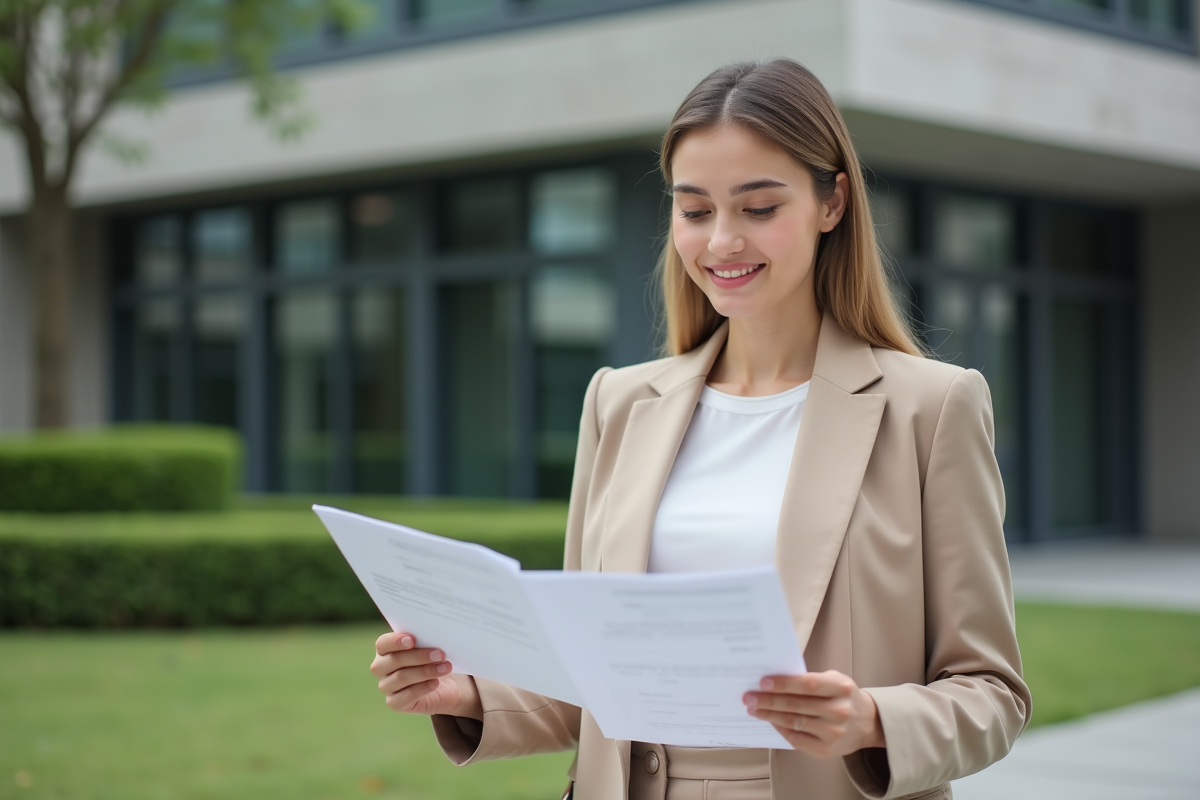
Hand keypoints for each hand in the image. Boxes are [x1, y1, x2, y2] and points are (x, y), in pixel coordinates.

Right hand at [370, 631, 482, 719]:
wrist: (446, 684)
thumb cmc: (434, 659)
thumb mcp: (430, 646)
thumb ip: (425, 639)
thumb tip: (433, 634)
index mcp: (385, 649)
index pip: (383, 643)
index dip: (395, 641)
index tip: (412, 640)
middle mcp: (381, 668)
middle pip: (394, 660)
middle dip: (418, 656)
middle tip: (440, 654)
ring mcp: (386, 686)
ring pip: (401, 677)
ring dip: (426, 671)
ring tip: (445, 667)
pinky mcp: (394, 703)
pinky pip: (405, 696)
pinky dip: (422, 688)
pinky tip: (435, 683)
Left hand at [743, 670, 884, 756]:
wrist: (867, 723)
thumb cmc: (843, 696)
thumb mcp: (834, 680)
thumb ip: (810, 680)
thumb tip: (775, 681)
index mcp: (841, 688)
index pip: (807, 685)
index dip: (783, 684)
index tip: (763, 682)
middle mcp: (839, 711)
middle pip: (797, 705)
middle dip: (769, 701)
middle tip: (749, 696)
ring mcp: (833, 733)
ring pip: (794, 722)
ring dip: (769, 715)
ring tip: (753, 708)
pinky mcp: (826, 750)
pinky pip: (796, 739)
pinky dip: (780, 728)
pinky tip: (769, 720)